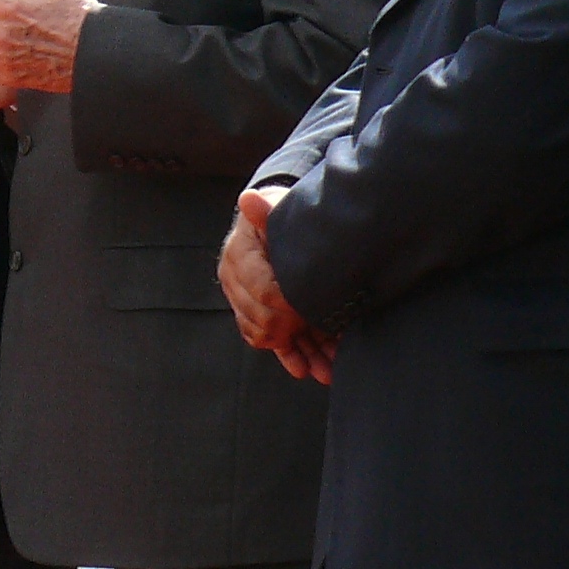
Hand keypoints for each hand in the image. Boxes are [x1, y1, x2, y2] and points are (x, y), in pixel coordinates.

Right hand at [220, 188, 334, 384]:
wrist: (272, 222)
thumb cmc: (278, 214)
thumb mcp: (274, 208)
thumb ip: (264, 211)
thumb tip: (249, 199)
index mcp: (240, 256)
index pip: (261, 289)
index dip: (287, 303)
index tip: (314, 310)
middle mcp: (237, 282)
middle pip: (263, 319)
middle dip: (295, 336)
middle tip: (330, 344)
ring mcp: (247, 301)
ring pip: (269, 336)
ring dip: (300, 354)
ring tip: (327, 369)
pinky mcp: (259, 314)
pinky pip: (271, 342)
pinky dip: (290, 356)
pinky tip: (309, 368)